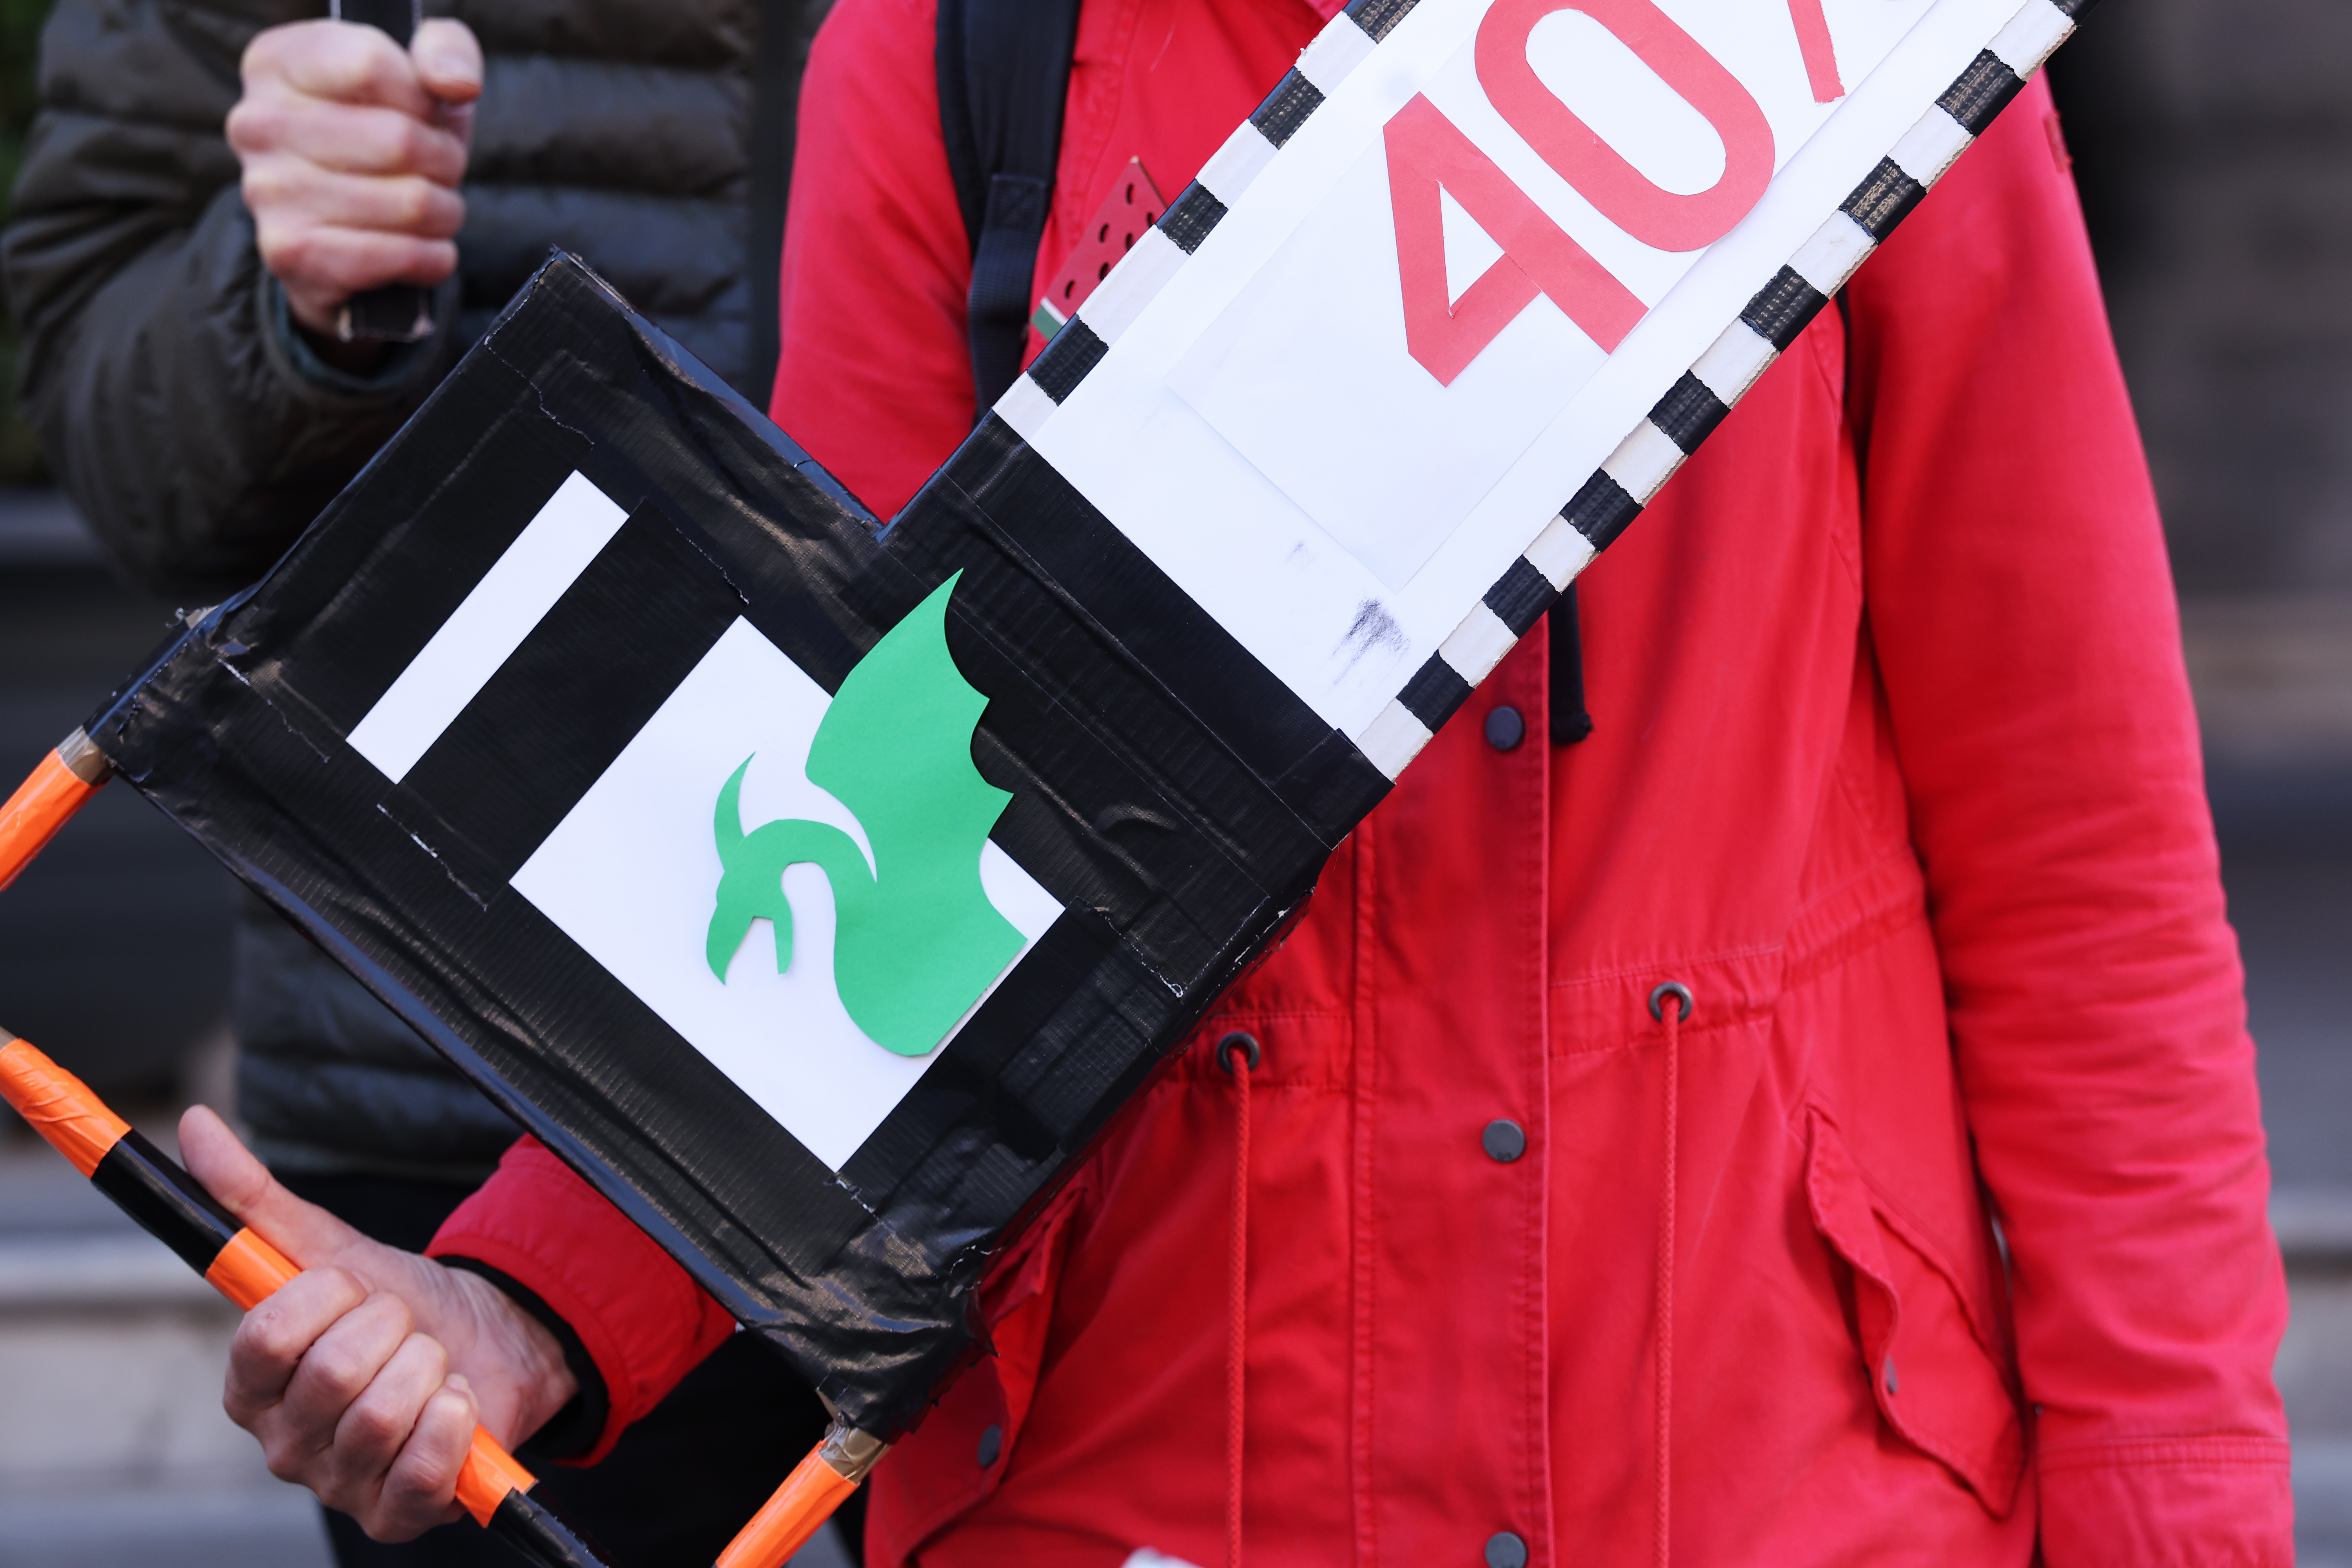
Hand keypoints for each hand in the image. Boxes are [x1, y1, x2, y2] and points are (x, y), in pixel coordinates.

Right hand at [181, 1106, 576, 1541]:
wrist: (492, 1341)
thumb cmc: (404, 1304)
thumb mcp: (334, 1249)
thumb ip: (254, 1198)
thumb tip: (195, 1125)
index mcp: (253, 1385)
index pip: (268, 1335)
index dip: (330, 1298)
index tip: (357, 1288)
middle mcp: (283, 1444)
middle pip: (333, 1372)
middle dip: (392, 1327)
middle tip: (404, 1330)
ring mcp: (338, 1486)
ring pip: (383, 1412)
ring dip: (429, 1366)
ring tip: (431, 1365)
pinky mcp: (396, 1516)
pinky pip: (424, 1467)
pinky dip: (454, 1421)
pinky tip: (455, 1405)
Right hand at [226, 17, 481, 344]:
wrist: (343, 231)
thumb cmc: (385, 136)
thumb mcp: (418, 77)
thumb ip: (445, 51)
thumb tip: (456, 83)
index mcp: (276, 63)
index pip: (371, 66)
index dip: (422, 98)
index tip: (421, 113)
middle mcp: (258, 123)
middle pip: (401, 140)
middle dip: (444, 161)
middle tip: (434, 169)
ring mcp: (268, 191)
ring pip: (413, 203)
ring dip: (444, 212)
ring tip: (426, 207)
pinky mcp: (292, 253)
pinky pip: (401, 256)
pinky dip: (433, 258)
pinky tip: (421, 248)